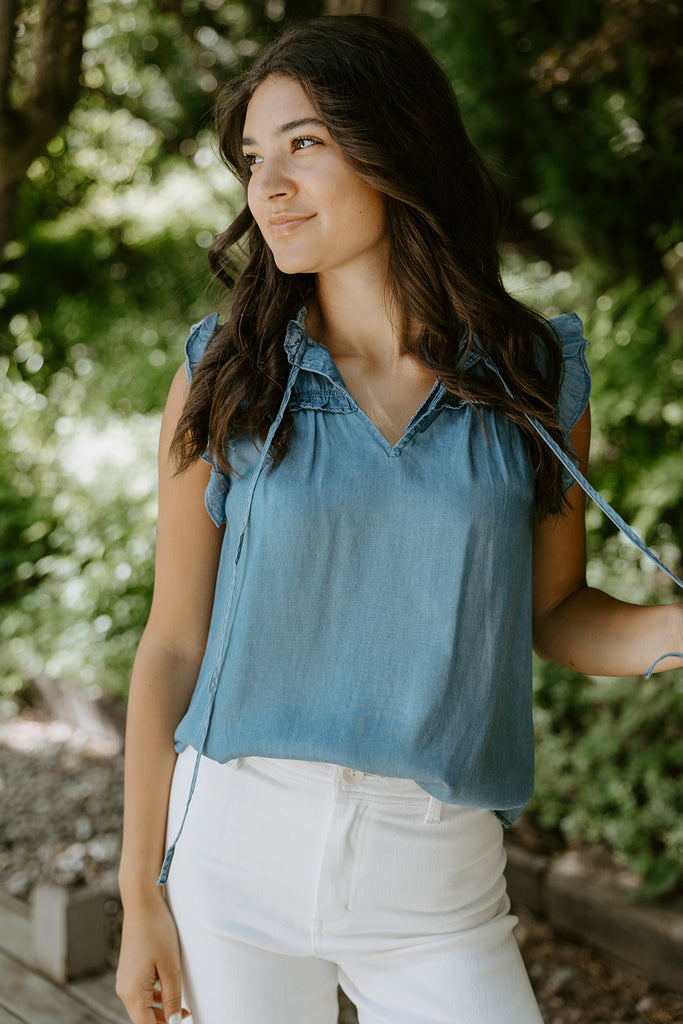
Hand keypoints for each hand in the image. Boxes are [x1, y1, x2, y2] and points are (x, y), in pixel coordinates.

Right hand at [116, 896, 189, 1023]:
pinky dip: (154, 997)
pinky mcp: (128, 970)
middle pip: (143, 1019)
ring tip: (182, 1007)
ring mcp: (124, 979)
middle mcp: (124, 990)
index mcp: (132, 993)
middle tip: (186, 1016)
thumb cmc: (157, 932)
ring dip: (160, 1011)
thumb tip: (174, 1022)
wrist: (142, 904)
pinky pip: (140, 993)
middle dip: (163, 1021)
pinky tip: (169, 991)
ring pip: (142, 1006)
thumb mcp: (170, 967)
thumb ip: (173, 998)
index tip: (182, 1022)